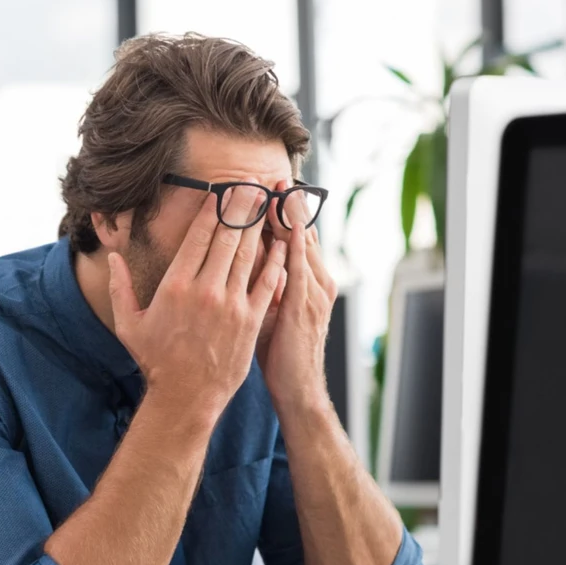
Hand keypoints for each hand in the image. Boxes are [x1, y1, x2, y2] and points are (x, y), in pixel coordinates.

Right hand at [108, 188, 287, 420]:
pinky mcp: (250, 320)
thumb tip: (113, 257)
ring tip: (267, 202)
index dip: (213, 209)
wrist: (186, 396)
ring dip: (260, 225)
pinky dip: (276, 260)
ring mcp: (231, 304)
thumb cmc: (156, 361)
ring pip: (249, 254)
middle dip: (241, 206)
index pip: (199, 236)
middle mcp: (205, 289)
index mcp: (175, 285)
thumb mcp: (129, 324)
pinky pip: (267, 282)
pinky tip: (282, 243)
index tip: (222, 190)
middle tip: (251, 183)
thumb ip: (119, 287)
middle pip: (228, 237)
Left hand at [256, 179, 336, 413]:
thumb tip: (249, 264)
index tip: (269, 187)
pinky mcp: (304, 306)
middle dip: (288, 204)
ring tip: (279, 187)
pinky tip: (284, 225)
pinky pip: (297, 267)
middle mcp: (316, 282)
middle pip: (302, 233)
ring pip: (301, 244)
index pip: (295, 238)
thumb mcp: (274, 313)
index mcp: (309, 283)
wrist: (298, 390)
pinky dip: (291, 244)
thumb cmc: (282, 354)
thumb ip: (267, 286)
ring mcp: (313, 293)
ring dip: (290, 215)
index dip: (284, 212)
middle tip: (274, 174)